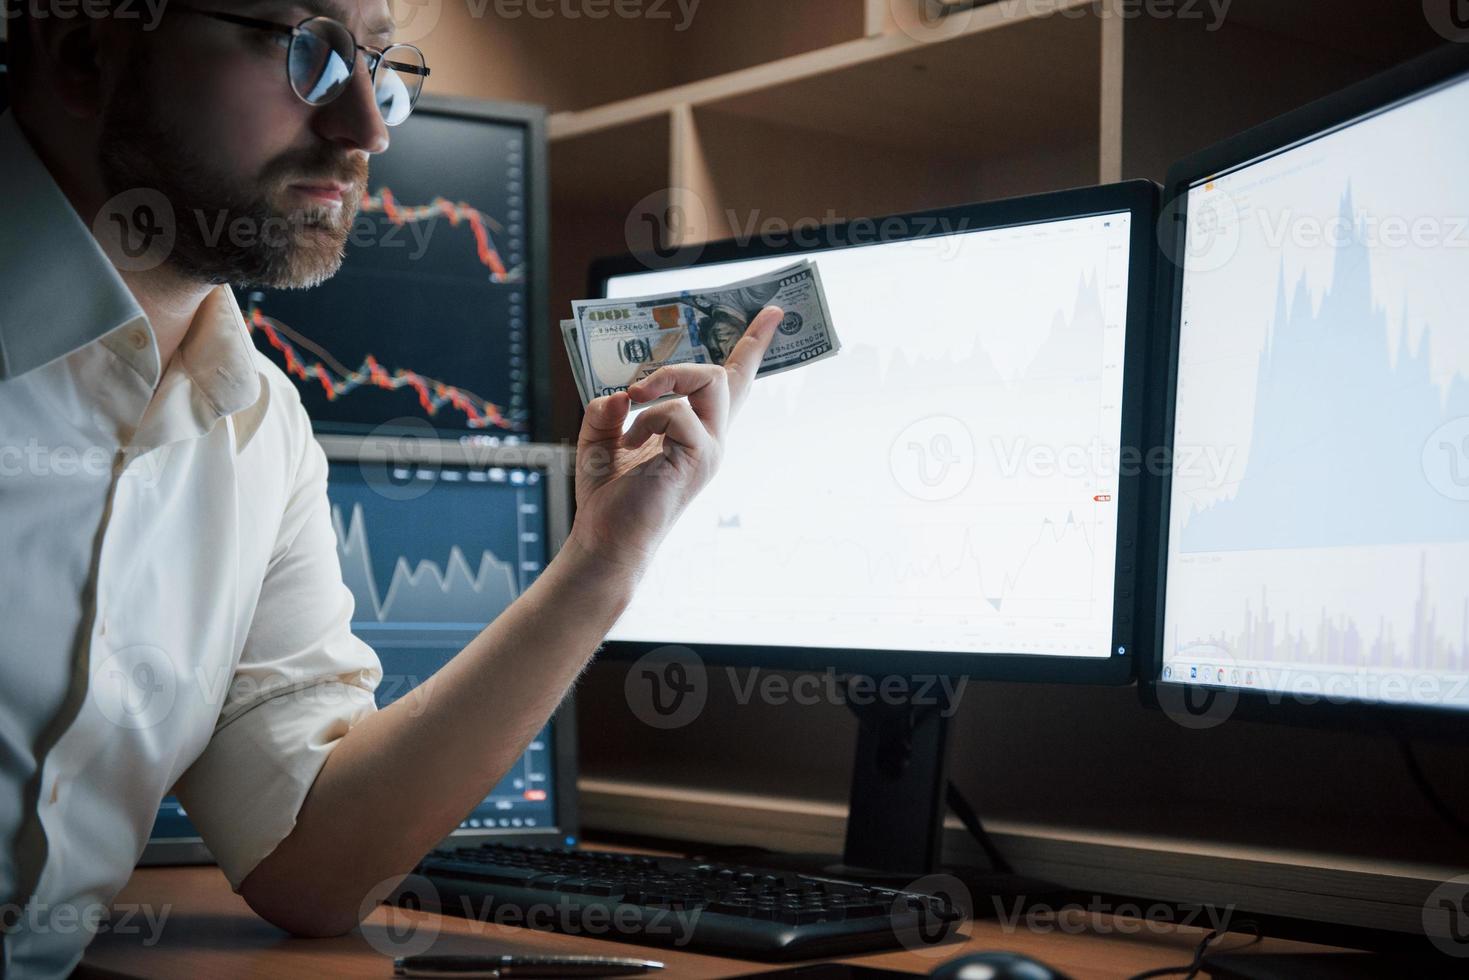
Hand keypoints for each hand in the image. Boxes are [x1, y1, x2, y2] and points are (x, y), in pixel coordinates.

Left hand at [568, 305, 784, 573]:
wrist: (605, 541)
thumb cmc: (607, 497)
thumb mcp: (598, 438)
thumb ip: (607, 408)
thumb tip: (620, 392)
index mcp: (694, 432)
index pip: (732, 382)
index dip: (753, 346)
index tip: (772, 311)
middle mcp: (710, 439)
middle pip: (724, 374)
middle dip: (679, 365)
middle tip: (637, 388)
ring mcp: (709, 449)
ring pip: (712, 380)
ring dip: (667, 380)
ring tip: (634, 403)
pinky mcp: (698, 459)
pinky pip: (679, 411)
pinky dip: (648, 416)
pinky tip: (629, 443)